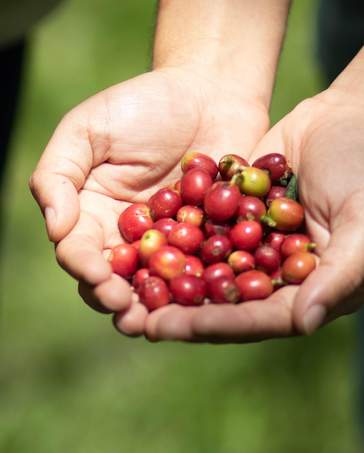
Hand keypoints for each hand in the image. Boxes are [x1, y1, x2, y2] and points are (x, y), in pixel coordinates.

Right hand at [29, 69, 270, 333]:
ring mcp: (165, 249)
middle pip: (109, 281)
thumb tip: (55, 229)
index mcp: (86, 215)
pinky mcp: (206, 250)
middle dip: (114, 299)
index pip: (76, 250)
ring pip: (151, 290)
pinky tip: (202, 306)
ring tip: (155, 323)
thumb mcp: (86, 128)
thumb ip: (58, 174)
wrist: (210, 90)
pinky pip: (199, 277)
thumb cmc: (140, 104)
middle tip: (127, 311)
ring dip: (151, 309)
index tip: (98, 277)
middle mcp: (121, 240)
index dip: (84, 267)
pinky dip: (198, 294)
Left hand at [143, 85, 363, 341]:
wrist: (351, 113)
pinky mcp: (234, 221)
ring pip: (205, 274)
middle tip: (133, 319)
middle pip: (224, 304)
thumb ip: (338, 273)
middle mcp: (279, 278)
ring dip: (166, 285)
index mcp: (314, 290)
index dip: (216, 324)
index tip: (172, 327)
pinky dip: (171, 245)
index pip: (259, 318)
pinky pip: (199, 237)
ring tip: (124, 291)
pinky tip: (135, 247)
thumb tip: (303, 324)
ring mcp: (254, 249)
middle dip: (179, 313)